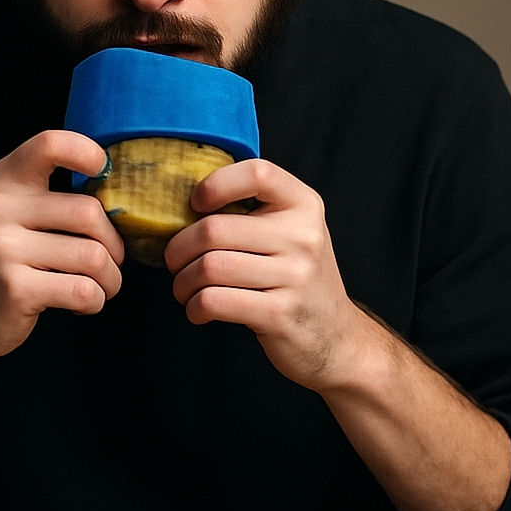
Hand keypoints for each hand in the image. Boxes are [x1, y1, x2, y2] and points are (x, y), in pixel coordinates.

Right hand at [0, 130, 124, 366]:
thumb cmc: (3, 262)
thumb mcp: (12, 215)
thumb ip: (51, 198)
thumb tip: (120, 197)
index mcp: (4, 182)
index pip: (48, 145)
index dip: (85, 151)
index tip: (101, 170)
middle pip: (89, 213)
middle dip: (113, 245)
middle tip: (110, 262)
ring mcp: (4, 249)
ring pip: (93, 256)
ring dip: (110, 279)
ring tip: (101, 286)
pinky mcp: (15, 289)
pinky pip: (83, 291)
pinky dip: (96, 300)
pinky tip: (83, 302)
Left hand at [166, 159, 361, 392]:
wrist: (335, 336)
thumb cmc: (297, 276)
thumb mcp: (292, 230)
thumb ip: (254, 209)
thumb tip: (185, 200)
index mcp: (303, 204)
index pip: (257, 173)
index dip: (216, 184)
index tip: (196, 204)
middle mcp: (303, 236)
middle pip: (214, 229)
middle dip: (178, 248)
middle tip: (175, 260)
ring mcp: (295, 276)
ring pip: (209, 267)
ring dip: (182, 281)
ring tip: (184, 287)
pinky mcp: (279, 314)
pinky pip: (215, 301)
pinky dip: (195, 306)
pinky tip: (198, 308)